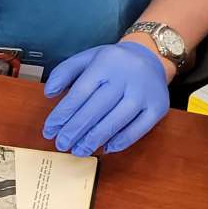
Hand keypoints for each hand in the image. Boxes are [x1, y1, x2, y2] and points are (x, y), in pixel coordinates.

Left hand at [41, 40, 170, 155]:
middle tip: (61, 144)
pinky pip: (139, 129)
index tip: (50, 130)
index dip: (63, 114)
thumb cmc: (113, 62)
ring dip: (95, 139)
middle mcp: (127, 76)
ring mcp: (144, 92)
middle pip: (96, 108)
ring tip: (79, 151)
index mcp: (106, 62)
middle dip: (75, 130)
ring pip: (116, 121)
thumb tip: (48, 93)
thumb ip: (64, 72)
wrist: (150, 57)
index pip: (80, 92)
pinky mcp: (158, 107)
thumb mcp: (87, 58)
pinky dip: (121, 141)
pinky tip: (106, 148)